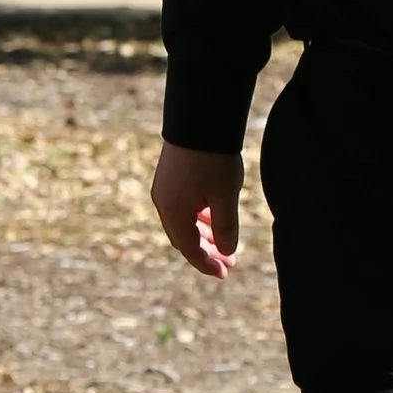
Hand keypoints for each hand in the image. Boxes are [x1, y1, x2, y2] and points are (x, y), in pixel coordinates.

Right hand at [152, 140, 242, 280]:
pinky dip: (197, 217)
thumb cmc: (213, 159)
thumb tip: (226, 251)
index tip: (224, 273)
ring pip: (183, 221)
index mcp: (174, 212)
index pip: (189, 249)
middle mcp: (163, 202)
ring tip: (223, 241)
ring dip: (202, 233)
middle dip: (206, 251)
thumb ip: (226, 227)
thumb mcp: (225, 196)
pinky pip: (181, 206)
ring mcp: (164, 188)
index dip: (207, 264)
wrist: (199, 118)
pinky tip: (212, 215)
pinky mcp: (169, 176)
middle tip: (228, 260)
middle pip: (183, 237)